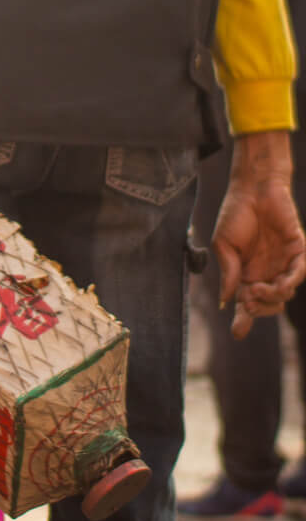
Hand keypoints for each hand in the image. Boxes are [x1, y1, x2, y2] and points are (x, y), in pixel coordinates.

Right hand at [212, 130, 305, 337]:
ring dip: (271, 297)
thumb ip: (228, 272)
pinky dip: (291, 282)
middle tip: (247, 300)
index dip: (243, 319)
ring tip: (256, 288)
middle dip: (258, 309)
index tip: (237, 333)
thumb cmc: (235, 214)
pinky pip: (299, 273)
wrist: (253, 188)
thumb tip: (226, 301)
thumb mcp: (223, 245)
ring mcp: (282, 263)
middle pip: (268, 306)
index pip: (246, 304)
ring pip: (284, 295)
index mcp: (245, 274)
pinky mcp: (298, 251)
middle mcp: (266, 273)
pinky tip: (280, 283)